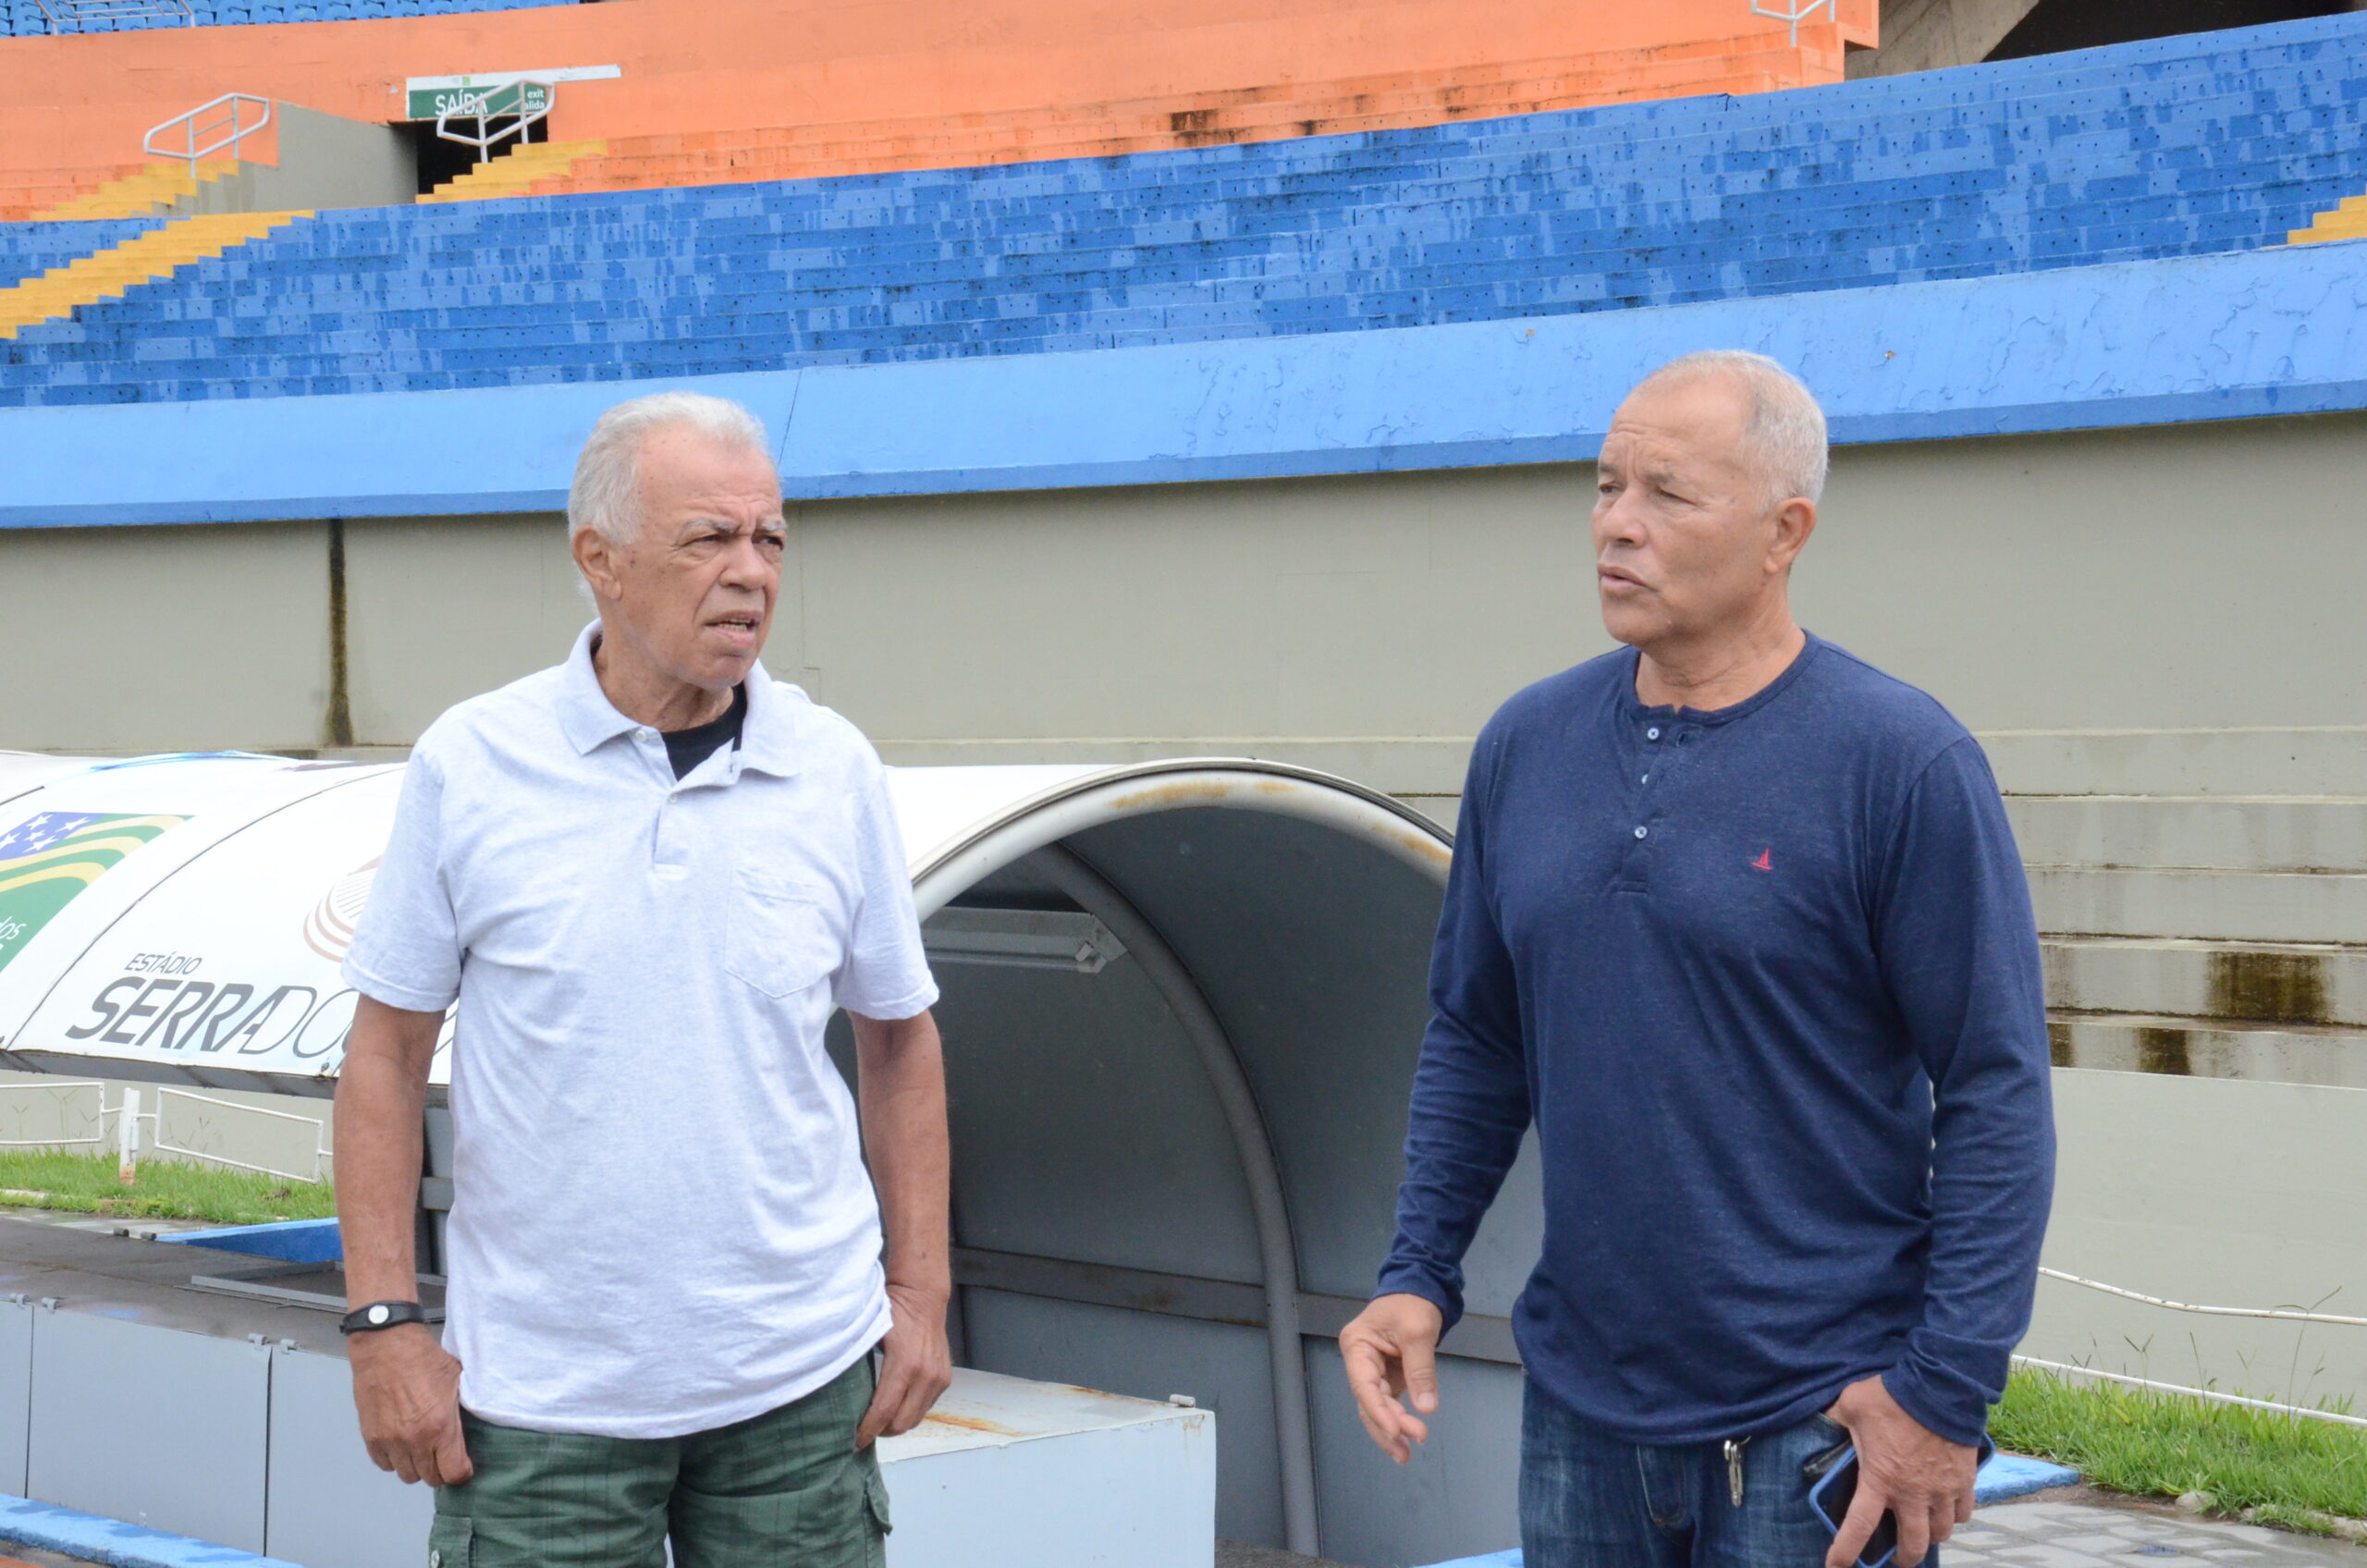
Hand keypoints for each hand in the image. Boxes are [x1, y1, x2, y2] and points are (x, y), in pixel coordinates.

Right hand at [350, 1323, 471, 1486]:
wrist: (386, 1347)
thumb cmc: (425, 1358)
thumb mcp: (457, 1381)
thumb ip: (461, 1411)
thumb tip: (468, 1432)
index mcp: (441, 1426)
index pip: (454, 1473)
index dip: (462, 1472)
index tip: (464, 1465)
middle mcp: (415, 1440)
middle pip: (431, 1478)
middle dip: (440, 1469)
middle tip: (442, 1454)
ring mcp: (390, 1441)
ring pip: (407, 1475)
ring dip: (416, 1466)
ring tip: (421, 1448)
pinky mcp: (371, 1437)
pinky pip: (385, 1464)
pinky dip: (394, 1459)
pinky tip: (401, 1443)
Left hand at [856, 1280, 951, 1447]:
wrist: (923, 1297)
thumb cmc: (892, 1312)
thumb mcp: (869, 1334)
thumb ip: (857, 1363)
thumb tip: (838, 1393)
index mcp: (904, 1364)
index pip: (883, 1411)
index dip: (867, 1431)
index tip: (854, 1441)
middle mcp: (925, 1375)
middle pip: (901, 1423)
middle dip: (881, 1432)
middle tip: (864, 1431)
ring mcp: (938, 1378)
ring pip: (915, 1420)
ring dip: (896, 1424)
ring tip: (879, 1420)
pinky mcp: (945, 1380)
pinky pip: (925, 1408)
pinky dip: (910, 1411)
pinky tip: (896, 1404)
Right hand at [1340, 1292, 1444, 1462]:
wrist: (1421, 1288)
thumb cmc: (1413, 1303)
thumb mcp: (1418, 1332)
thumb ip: (1420, 1370)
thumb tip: (1427, 1407)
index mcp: (1357, 1346)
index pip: (1363, 1385)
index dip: (1378, 1411)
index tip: (1396, 1430)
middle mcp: (1360, 1362)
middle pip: (1368, 1402)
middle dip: (1387, 1426)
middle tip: (1408, 1449)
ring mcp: (1373, 1371)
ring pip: (1377, 1408)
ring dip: (1392, 1430)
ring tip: (1406, 1454)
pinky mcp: (1388, 1377)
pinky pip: (1390, 1403)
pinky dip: (1399, 1420)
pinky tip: (1408, 1437)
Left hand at [1824, 1374, 1977, 1567]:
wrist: (1941, 1387)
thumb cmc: (1892, 1396)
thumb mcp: (1852, 1405)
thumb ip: (1836, 1418)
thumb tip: (1821, 1416)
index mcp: (1879, 1480)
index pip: (1859, 1527)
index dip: (1845, 1551)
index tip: (1836, 1566)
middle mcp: (1912, 1494)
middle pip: (1912, 1546)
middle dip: (1903, 1557)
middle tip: (1895, 1556)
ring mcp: (1943, 1490)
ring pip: (1941, 1533)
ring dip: (1930, 1537)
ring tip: (1922, 1532)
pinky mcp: (1965, 1481)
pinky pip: (1964, 1513)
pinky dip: (1955, 1517)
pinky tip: (1947, 1511)